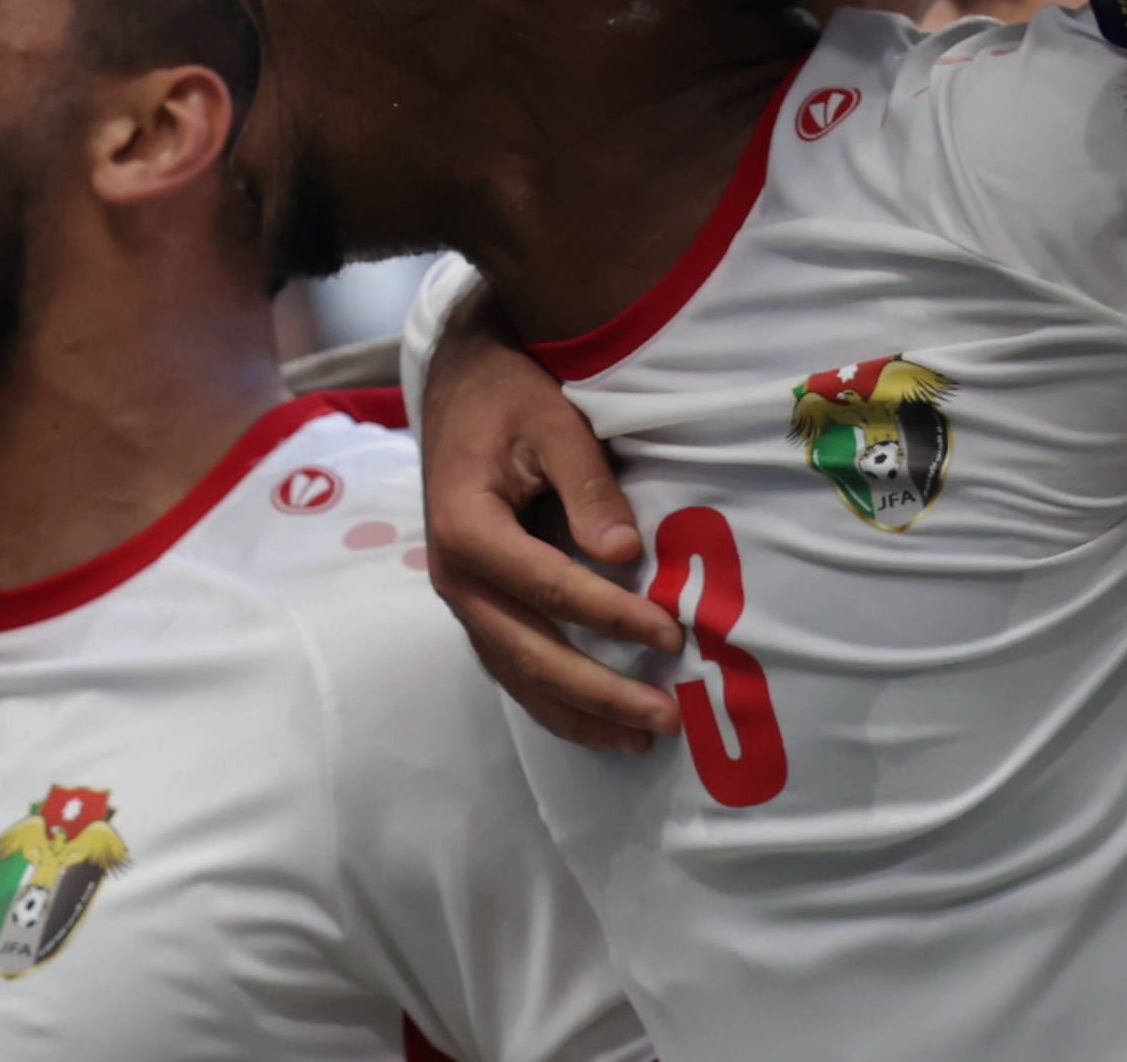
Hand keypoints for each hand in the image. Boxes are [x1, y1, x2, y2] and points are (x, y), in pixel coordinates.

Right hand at [424, 311, 685, 752]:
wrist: (458, 388)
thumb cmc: (510, 398)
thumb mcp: (552, 420)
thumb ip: (586, 484)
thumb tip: (625, 554)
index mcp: (467, 529)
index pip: (548, 587)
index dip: (612, 615)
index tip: (672, 633)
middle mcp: (455, 578)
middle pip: (529, 652)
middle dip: (599, 692)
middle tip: (664, 716)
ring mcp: (462, 599)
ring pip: (517, 674)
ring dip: (578, 712)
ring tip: (639, 738)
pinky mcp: (476, 606)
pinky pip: (511, 667)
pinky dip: (553, 701)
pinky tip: (597, 724)